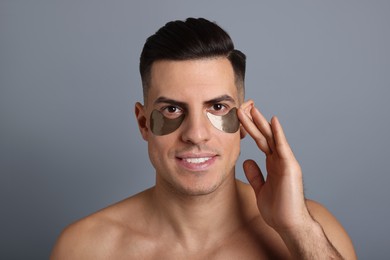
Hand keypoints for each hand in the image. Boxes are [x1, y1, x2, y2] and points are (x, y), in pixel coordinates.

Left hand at [237, 104, 310, 231]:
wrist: (289, 224)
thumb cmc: (278, 209)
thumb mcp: (260, 188)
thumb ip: (255, 174)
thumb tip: (247, 161)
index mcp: (273, 164)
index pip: (261, 142)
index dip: (251, 130)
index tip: (241, 119)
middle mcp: (280, 160)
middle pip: (265, 136)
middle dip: (254, 122)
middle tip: (244, 107)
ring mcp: (286, 162)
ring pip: (272, 138)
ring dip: (261, 123)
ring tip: (252, 109)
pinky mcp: (290, 167)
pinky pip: (282, 147)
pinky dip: (278, 133)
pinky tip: (272, 121)